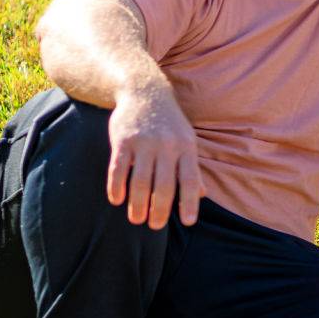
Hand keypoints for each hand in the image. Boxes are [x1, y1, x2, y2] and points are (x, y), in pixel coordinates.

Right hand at [105, 88, 202, 229]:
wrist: (145, 91)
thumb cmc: (169, 122)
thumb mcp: (187, 140)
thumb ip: (192, 167)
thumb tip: (201, 194)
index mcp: (186, 147)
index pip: (189, 179)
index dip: (189, 202)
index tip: (188, 222)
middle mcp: (166, 145)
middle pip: (163, 185)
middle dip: (159, 209)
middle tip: (155, 226)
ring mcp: (144, 142)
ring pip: (140, 180)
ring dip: (138, 204)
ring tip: (136, 220)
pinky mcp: (123, 139)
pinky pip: (118, 168)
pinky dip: (117, 187)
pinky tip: (117, 200)